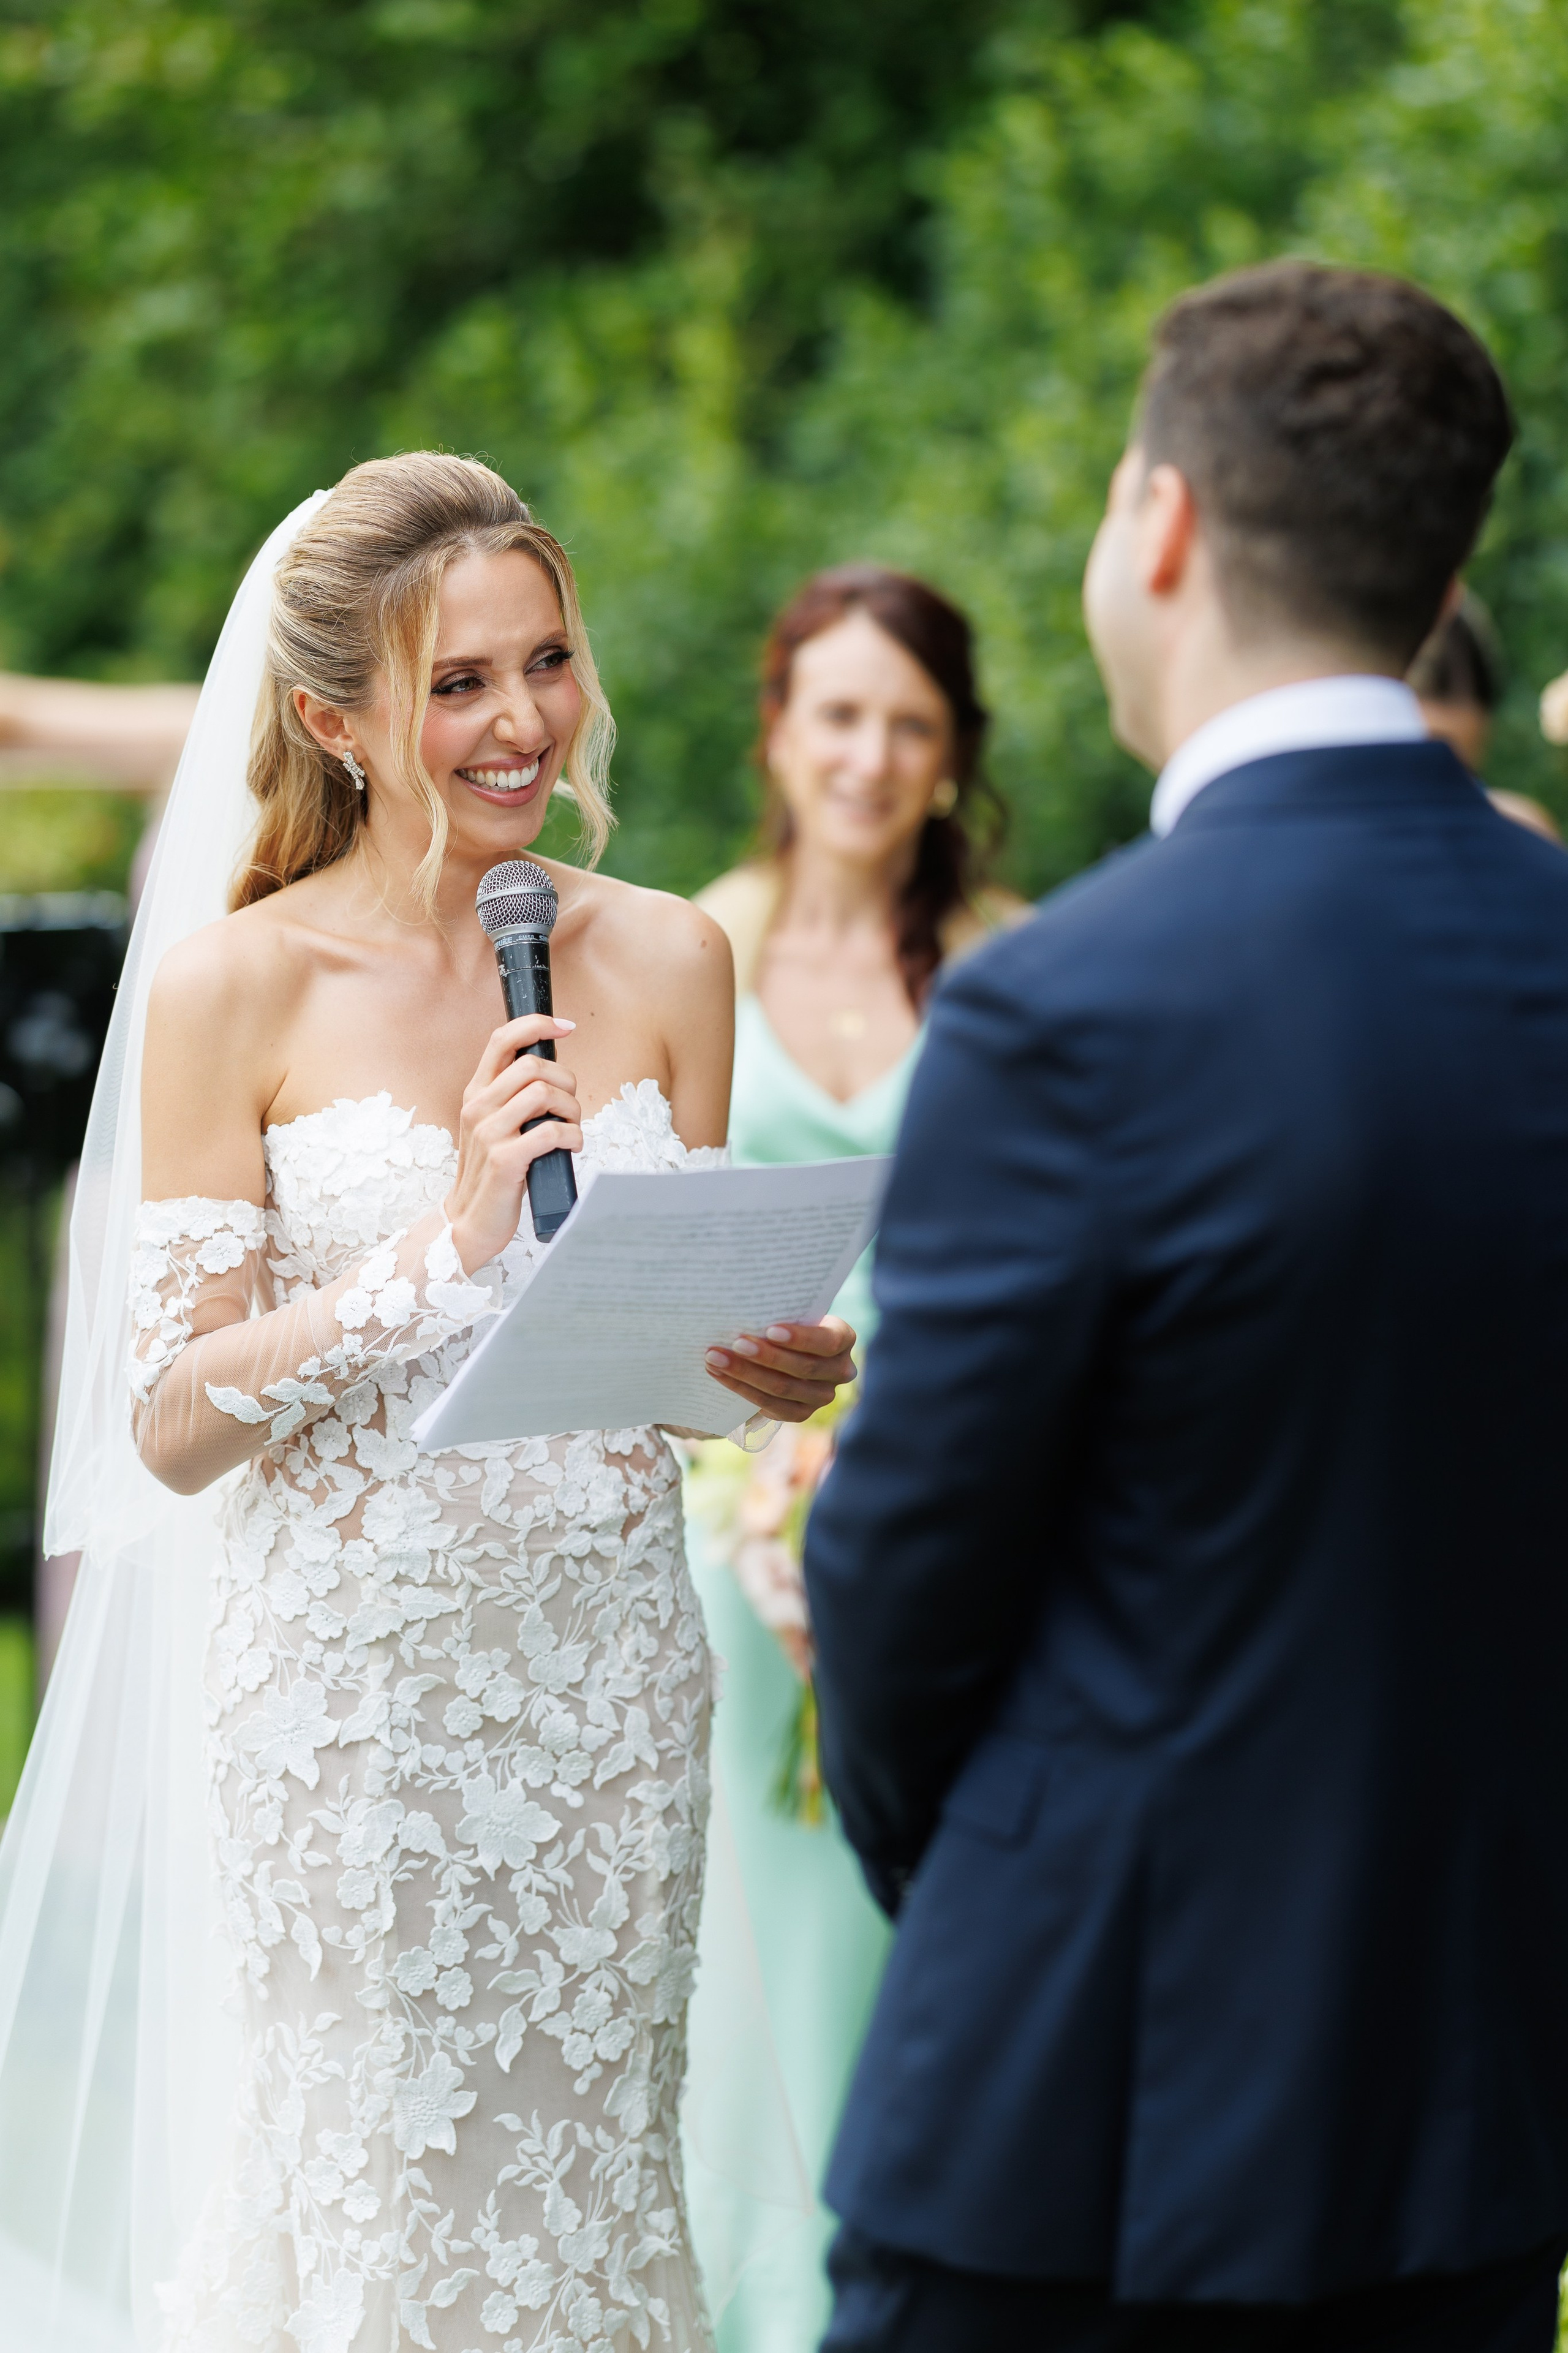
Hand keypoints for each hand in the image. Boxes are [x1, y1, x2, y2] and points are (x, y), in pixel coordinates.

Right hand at [444, 1016, 582, 1271]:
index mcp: (476, 1094)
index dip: (537, 1024)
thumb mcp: (492, 1128)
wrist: (469, 1222)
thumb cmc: (491, 1174)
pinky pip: (551, 1131)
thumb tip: (552, 1074)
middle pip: (533, 1065)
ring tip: (572, 1128)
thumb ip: (512, 1099)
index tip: (566, 1027)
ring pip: (544, 1094)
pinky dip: (573, 1136)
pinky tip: (572, 1146)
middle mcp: (478, 1108)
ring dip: (572, 1109)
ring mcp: (489, 1133)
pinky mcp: (504, 1160)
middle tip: (571, 1107)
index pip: (502, 1040)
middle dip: (566, 1081)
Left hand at [705, 1315, 857, 1424]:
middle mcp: (840, 1371)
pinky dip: (742, 1389)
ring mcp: (821, 1396)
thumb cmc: (790, 1320)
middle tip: (735, 1343)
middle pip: (802, 1367)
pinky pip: (770, 1406)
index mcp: (843, 1338)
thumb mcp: (795, 1312)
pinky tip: (720, 1375)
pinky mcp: (801, 1413)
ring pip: (782, 1388)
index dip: (801, 1338)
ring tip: (715, 1358)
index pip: (828, 1341)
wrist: (791, 1350)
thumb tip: (745, 1305)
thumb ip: (783, 1311)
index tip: (770, 1329)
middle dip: (765, 1356)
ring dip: (745, 1373)